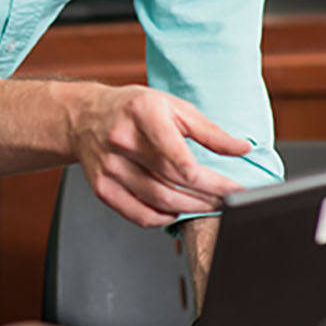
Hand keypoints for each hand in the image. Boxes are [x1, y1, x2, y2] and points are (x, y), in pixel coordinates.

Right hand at [68, 84, 249, 226]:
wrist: (84, 116)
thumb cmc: (133, 109)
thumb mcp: (173, 106)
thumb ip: (208, 131)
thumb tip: (241, 149)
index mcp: (143, 114)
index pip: (180, 158)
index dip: (212, 180)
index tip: (235, 188)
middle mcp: (122, 141)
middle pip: (173, 181)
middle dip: (207, 196)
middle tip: (228, 200)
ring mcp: (109, 167)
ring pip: (158, 201)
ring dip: (190, 208)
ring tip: (208, 205)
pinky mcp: (101, 187)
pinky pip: (138, 214)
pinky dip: (162, 218)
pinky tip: (176, 210)